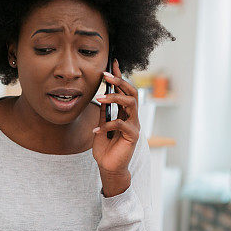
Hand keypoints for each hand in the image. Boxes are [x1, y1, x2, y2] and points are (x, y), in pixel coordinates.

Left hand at [92, 58, 139, 194]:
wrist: (108, 167)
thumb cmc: (105, 148)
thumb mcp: (101, 126)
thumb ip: (104, 113)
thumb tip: (101, 98)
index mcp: (125, 113)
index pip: (125, 90)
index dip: (120, 76)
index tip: (113, 62)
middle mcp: (133, 117)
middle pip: (132, 92)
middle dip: (119, 81)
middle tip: (105, 75)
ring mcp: (134, 126)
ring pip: (131, 103)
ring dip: (115, 98)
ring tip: (100, 99)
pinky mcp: (132, 137)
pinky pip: (121, 124)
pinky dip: (107, 125)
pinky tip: (96, 131)